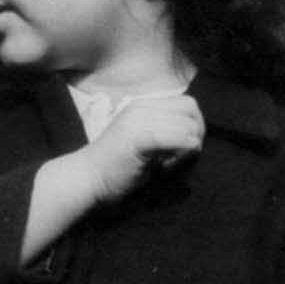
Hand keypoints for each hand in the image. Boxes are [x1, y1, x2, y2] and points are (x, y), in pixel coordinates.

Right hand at [77, 95, 204, 203]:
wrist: (86, 179)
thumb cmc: (116, 167)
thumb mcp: (145, 142)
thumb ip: (167, 133)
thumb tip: (198, 137)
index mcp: (144, 106)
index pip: (187, 104)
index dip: (194, 127)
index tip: (182, 150)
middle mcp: (142, 107)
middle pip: (192, 112)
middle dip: (196, 137)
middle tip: (181, 159)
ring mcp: (139, 121)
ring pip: (188, 128)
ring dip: (188, 150)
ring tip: (169, 165)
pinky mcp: (138, 138)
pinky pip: (176, 139)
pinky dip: (182, 154)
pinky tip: (166, 167)